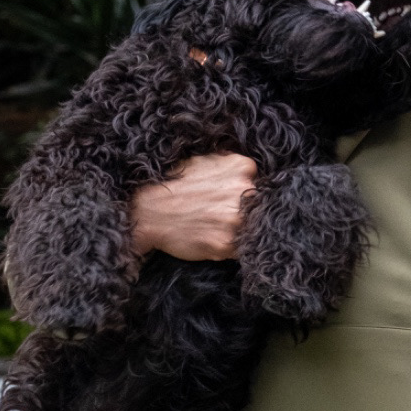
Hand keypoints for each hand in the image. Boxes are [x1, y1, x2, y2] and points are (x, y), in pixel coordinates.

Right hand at [130, 153, 256, 262]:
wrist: (146, 210)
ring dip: (241, 232)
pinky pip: (242, 250)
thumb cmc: (174, 185)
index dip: (254, 194)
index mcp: (243, 167)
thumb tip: (253, 177)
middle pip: (262, 207)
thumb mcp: (206, 161)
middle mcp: (244, 190)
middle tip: (225, 215)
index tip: (242, 200)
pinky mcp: (227, 244)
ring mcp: (237, 219)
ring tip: (217, 228)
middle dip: (249, 212)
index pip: (265, 183)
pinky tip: (213, 239)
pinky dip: (231, 248)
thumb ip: (232, 168)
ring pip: (254, 230)